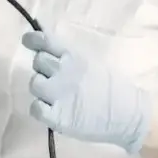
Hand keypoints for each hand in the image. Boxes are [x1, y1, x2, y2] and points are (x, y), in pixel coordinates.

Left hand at [24, 31, 152, 153]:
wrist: (129, 115)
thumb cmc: (114, 88)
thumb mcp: (92, 62)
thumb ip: (70, 55)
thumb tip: (49, 43)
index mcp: (74, 57)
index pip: (44, 41)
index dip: (33, 39)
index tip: (28, 41)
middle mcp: (62, 73)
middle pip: (37, 62)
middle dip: (42, 68)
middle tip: (54, 77)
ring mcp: (58, 95)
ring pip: (34, 84)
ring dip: (41, 88)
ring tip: (55, 96)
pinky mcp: (58, 118)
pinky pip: (35, 108)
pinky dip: (40, 108)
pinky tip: (51, 110)